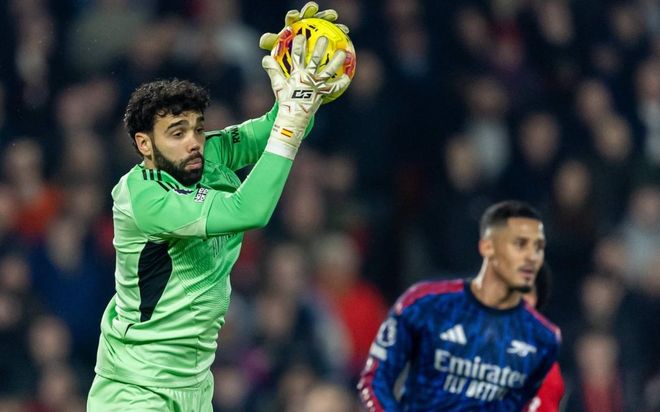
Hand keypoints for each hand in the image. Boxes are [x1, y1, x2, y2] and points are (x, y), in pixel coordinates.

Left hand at [259, 1, 349, 51]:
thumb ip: (272, 44)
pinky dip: (340, 30)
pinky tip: (346, 32)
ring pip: (323, 19)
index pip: (292, 19)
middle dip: (310, 10)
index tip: (294, 16)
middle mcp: (305, 25)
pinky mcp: (328, 34)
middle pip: (308, 14)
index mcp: (293, 27)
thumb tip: (262, 41)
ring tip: (334, 16)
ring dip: (328, 16)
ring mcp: (317, 28)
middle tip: (314, 9)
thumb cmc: (289, 58)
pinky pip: (335, 32)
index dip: (293, 16)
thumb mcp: (279, 52)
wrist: (302, 66)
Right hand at [262, 34, 349, 158]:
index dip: (298, 45)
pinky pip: (335, 87)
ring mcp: (317, 86)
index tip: (300, 35)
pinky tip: (348, 76)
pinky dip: (342, 82)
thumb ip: (273, 70)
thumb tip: (266, 58)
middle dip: (319, 47)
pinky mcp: (323, 94)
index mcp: (297, 75)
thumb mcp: (278, 85)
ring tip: (343, 52)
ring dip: (336, 61)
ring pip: (329, 71)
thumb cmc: (285, 101)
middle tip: (325, 38)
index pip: (297, 56)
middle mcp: (309, 78)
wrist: (293, 118)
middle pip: (315, 60)